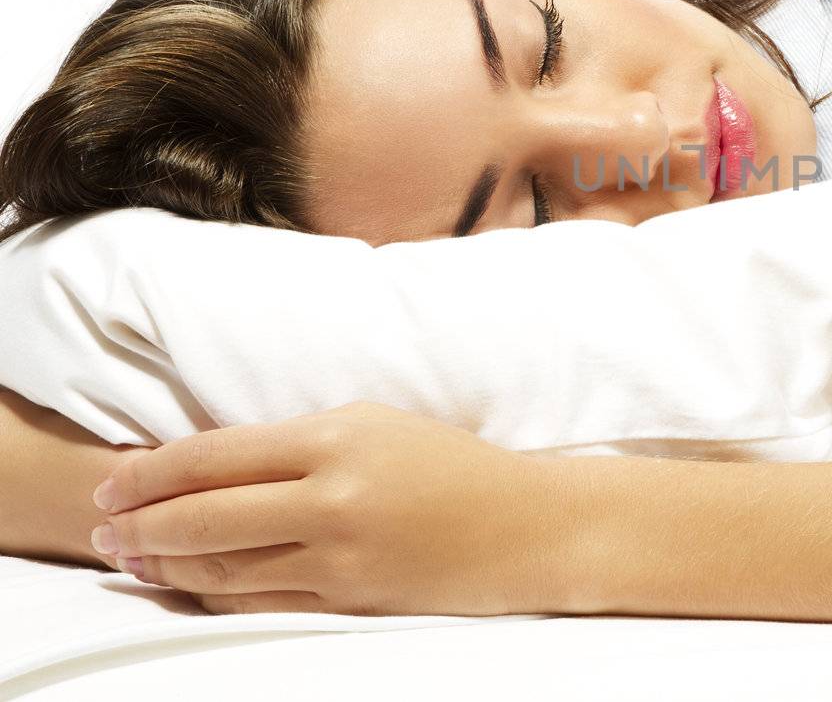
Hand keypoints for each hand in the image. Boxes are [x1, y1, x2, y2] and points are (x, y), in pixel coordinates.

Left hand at [88, 402, 576, 616]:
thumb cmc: (454, 466)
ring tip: (134, 559)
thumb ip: (298, 441)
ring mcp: (340, 555)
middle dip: (140, 525)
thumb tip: (215, 462)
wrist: (529, 526)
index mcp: (337, 437)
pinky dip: (215, 595)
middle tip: (103, 530)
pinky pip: (261, 603)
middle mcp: (332, 496)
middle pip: (203, 515)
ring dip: (167, 565)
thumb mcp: (377, 426)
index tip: (113, 483)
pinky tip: (193, 586)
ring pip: (223, 567)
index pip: (215, 454)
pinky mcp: (352, 600)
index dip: (151, 472)